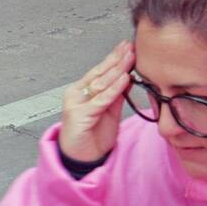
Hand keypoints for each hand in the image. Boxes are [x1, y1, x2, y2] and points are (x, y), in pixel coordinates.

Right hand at [58, 40, 135, 163]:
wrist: (82, 158)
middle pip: (100, 73)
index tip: (127, 47)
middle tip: (130, 47)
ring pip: (100, 84)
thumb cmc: (93, 135)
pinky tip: (123, 79)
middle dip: (117, 59)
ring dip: (117, 70)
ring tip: (129, 57)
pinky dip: (113, 89)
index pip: (100, 71)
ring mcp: (75, 104)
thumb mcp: (109, 110)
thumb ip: (116, 94)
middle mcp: (76, 94)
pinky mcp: (78, 115)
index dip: (114, 58)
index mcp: (82, 91)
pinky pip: (100, 100)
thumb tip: (128, 76)